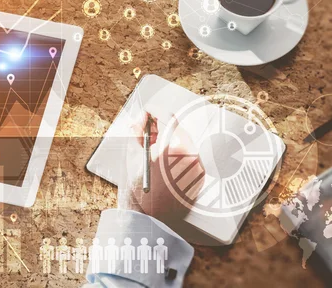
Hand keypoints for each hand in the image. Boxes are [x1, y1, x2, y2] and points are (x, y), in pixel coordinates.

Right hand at [118, 107, 204, 226]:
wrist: (150, 220)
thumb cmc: (139, 189)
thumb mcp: (132, 156)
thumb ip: (137, 133)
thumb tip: (139, 120)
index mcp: (173, 146)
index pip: (166, 116)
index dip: (152, 111)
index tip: (145, 112)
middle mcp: (190, 153)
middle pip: (175, 128)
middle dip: (158, 127)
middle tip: (143, 135)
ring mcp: (197, 166)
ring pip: (181, 142)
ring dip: (166, 140)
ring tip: (150, 153)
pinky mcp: (199, 177)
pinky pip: (187, 157)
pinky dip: (174, 155)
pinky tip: (160, 165)